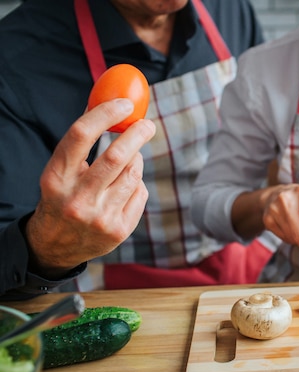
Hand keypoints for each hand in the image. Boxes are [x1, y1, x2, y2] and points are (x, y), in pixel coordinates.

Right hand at [25, 99, 155, 276]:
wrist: (56, 246)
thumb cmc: (63, 197)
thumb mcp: (60, 172)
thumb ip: (82, 145)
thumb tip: (110, 105)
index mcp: (56, 178)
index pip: (81, 136)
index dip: (105, 114)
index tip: (124, 104)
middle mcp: (77, 199)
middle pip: (116, 156)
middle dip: (137, 135)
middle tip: (147, 125)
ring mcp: (100, 217)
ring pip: (133, 175)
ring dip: (136, 161)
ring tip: (130, 159)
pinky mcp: (119, 230)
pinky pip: (140, 193)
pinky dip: (137, 184)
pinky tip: (124, 188)